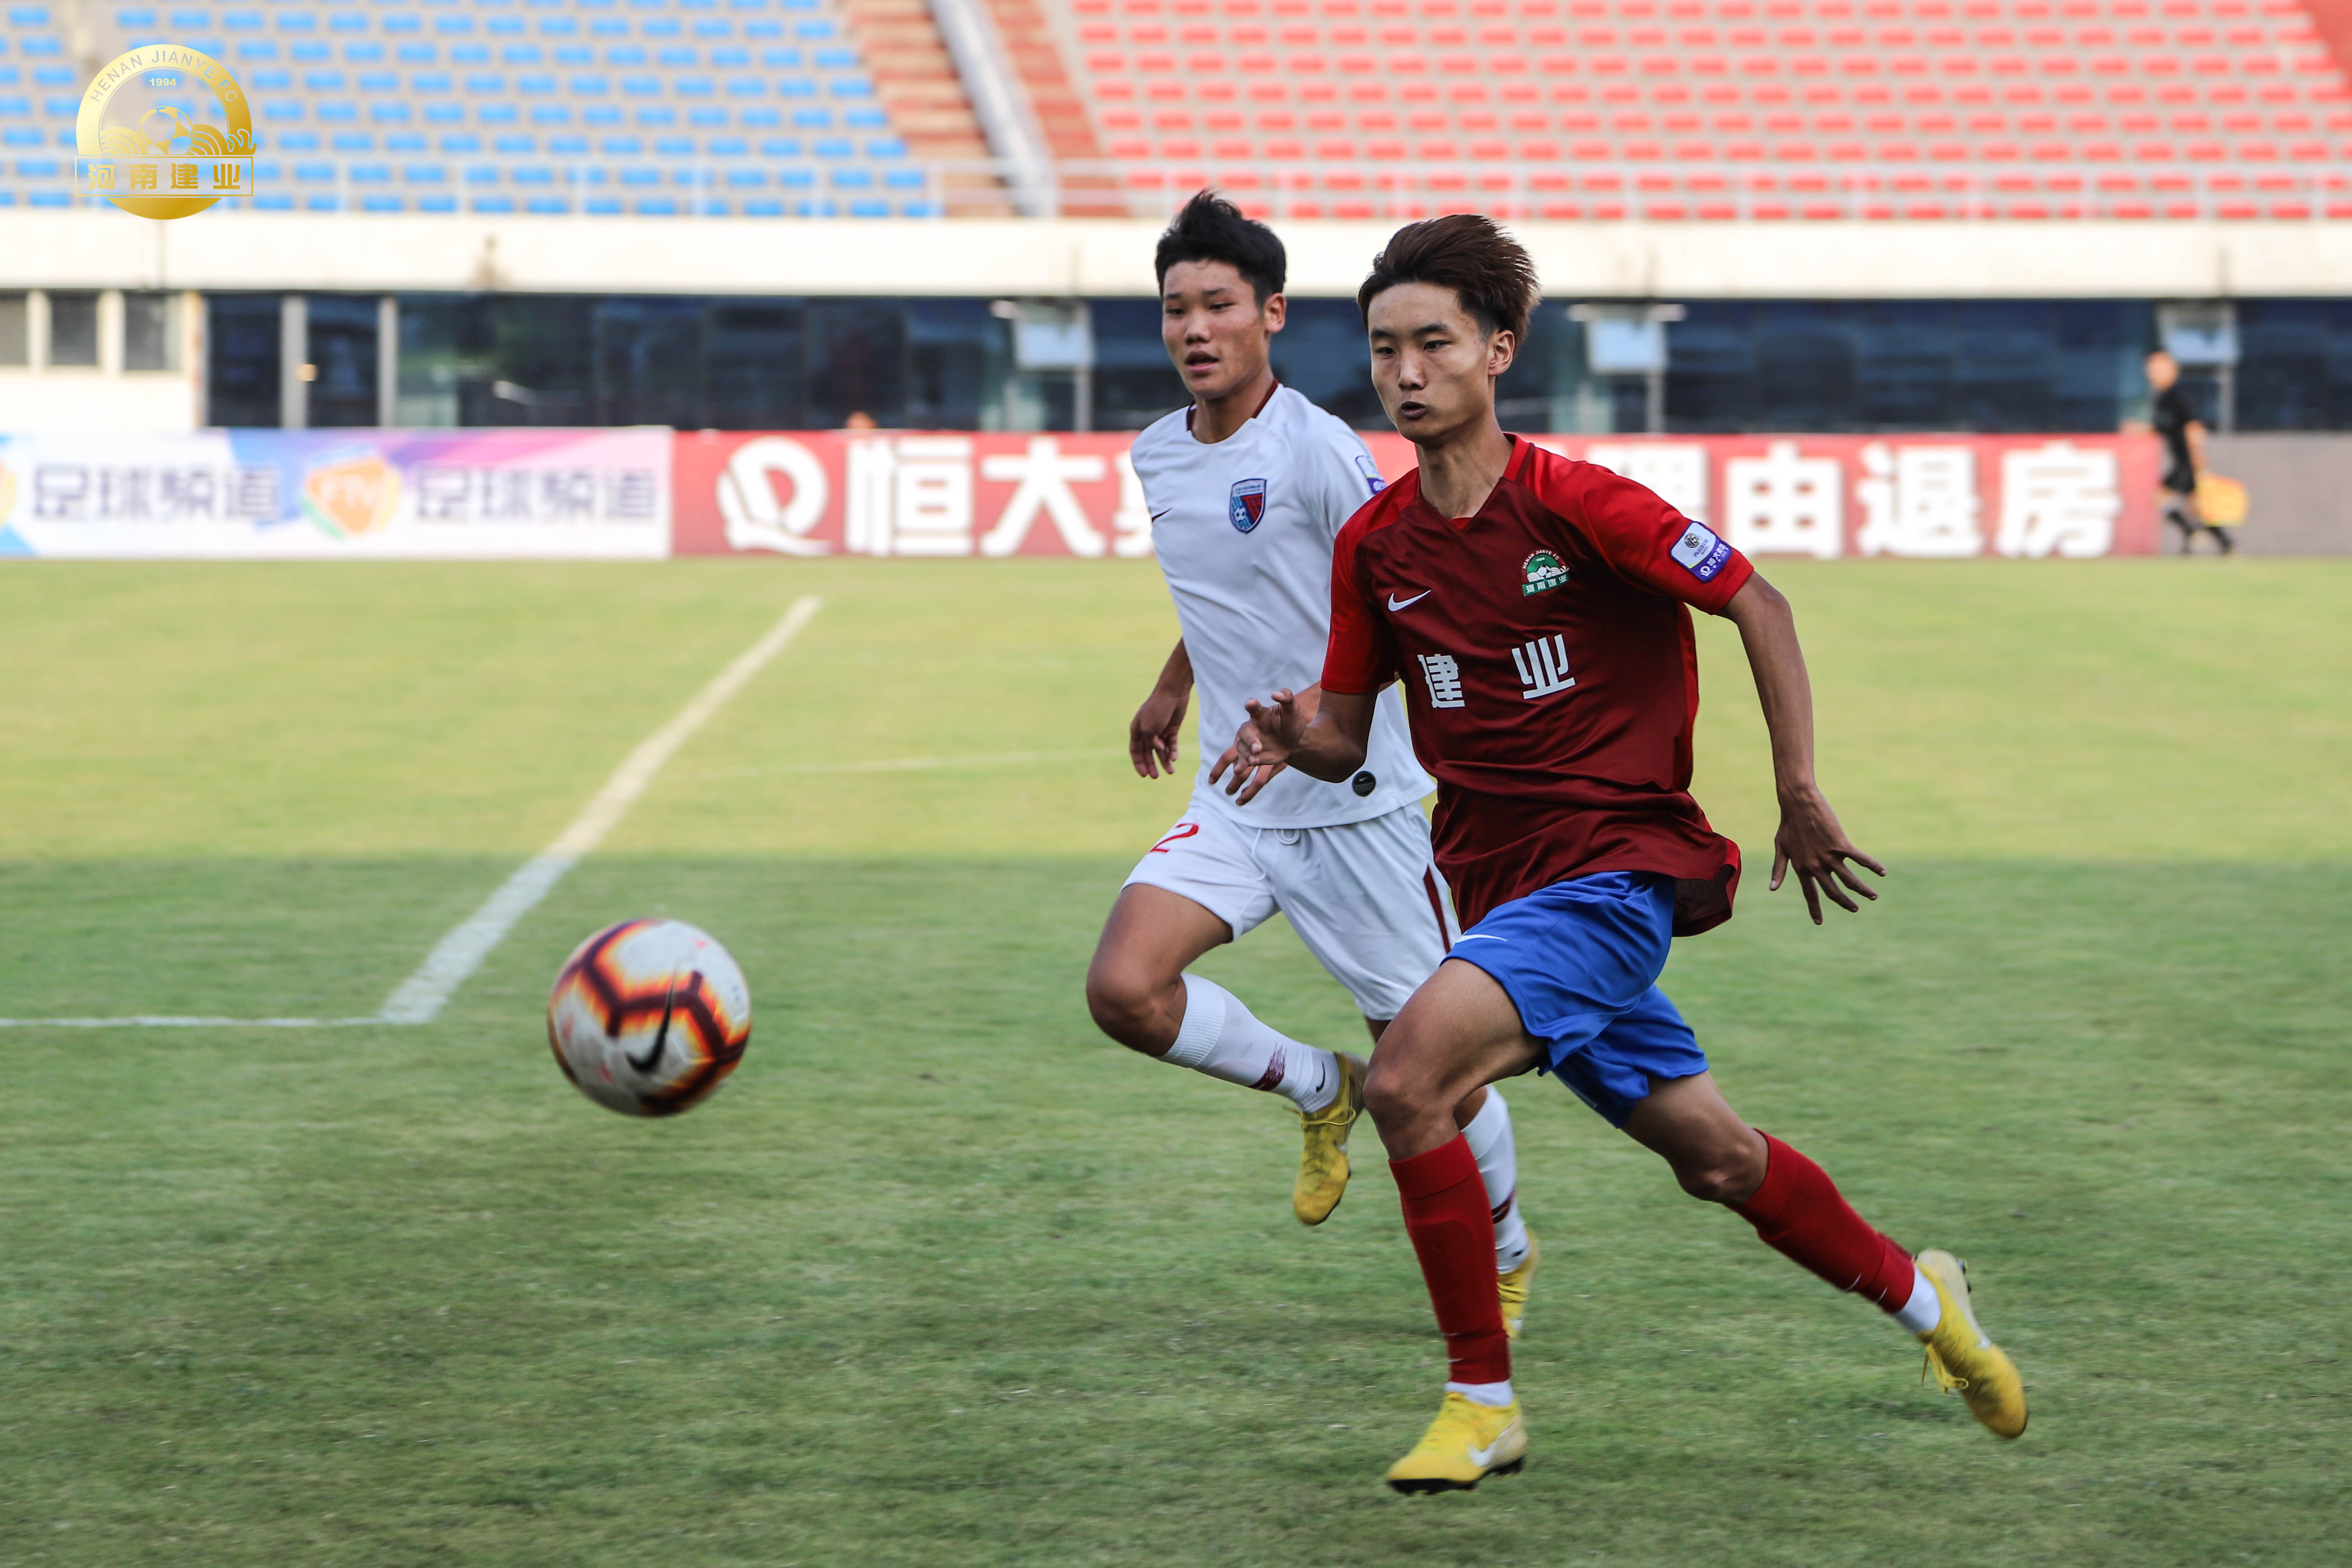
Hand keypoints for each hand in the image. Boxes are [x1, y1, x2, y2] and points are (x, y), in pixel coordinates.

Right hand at [1129, 683, 1188, 779]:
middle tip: (1156, 777)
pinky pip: (1170, 743)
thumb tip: (1157, 751)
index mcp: (1136, 730)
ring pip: (1160, 749)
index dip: (1138, 764)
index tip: (1144, 776)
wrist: (1173, 692)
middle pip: (1147, 752)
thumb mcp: (1149, 728)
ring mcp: (1159, 729)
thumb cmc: (1157, 708)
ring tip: (1171, 772)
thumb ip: (1150, 743)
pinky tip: (1174, 758)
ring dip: (1164, 760)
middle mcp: (1147, 730)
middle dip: (1151, 765)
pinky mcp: (1171, 727)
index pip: (1135, 751)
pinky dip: (1172, 751)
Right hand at [1209, 688, 1307, 798]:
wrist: (1293, 741)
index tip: (1251, 703)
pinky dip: (1242, 766)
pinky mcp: (1252, 757)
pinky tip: (1242, 770)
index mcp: (1260, 714)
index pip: (1254, 707)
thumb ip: (1286, 698)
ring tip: (1251, 763)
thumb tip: (1276, 694)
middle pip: (1245, 733)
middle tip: (1258, 748)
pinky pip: (1243, 762)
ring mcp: (1250, 743)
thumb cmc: (1291, 721)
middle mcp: (1252, 728)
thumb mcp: (1293, 709)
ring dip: (1243, 757)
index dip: (1252, 705)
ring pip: (1241, 749)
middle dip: (1250, 741)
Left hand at [1769, 785, 1886, 923]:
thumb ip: (1779, 869)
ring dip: (1863, 890)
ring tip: (1873, 896)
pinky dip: (1872, 866)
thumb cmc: (1788, 824)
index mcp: (1801, 868)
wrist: (1798, 803)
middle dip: (1845, 903)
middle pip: (1833, 891)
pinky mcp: (1841, 845)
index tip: (1818, 923)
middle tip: (1854, 909)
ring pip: (1850, 880)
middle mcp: (1815, 866)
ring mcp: (1829, 856)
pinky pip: (1860, 860)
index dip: (1814, 909)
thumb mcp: (1780, 848)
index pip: (1809, 894)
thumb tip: (1772, 889)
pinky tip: (1882, 872)